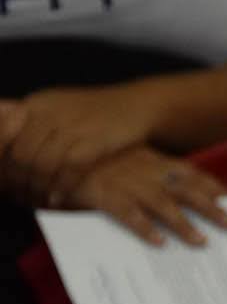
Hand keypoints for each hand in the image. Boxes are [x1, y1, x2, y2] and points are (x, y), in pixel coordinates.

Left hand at [0, 83, 164, 199]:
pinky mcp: (94, 141)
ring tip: (38, 200)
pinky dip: (61, 187)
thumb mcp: (56, 107)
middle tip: (19, 195)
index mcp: (36, 104)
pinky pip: (69, 170)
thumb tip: (4, 146)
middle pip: (22, 154)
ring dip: (38, 188)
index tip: (2, 178)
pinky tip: (58, 198)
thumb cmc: (95, 112)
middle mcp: (50, 113)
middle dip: (18, 180)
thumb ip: (31, 122)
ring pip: (43, 164)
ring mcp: (73, 126)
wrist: (136, 104)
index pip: (3, 133)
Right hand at [59, 147, 226, 246]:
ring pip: (161, 204)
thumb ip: (156, 175)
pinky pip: (127, 213)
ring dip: (183, 223)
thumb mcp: (133, 159)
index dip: (216, 187)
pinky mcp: (102, 194)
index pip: (193, 174)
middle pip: (186, 189)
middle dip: (212, 207)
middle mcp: (146, 170)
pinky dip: (143, 227)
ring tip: (201, 241)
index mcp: (155, 160)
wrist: (56, 148)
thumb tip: (187, 196)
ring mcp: (125, 182)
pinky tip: (158, 243)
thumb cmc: (99, 159)